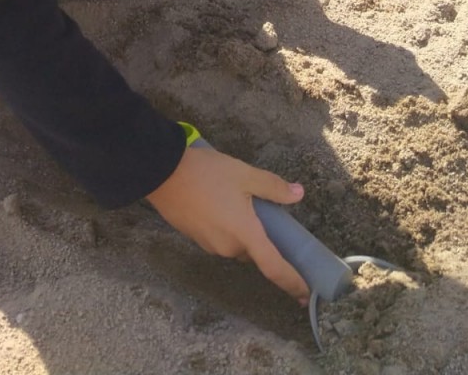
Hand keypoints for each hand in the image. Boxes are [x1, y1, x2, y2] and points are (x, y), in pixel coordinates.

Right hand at [146, 146, 308, 302]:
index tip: (306, 295)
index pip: (274, 268)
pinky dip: (225, 227)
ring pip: (235, 244)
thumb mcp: (243, 174)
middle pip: (253, 251)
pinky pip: (219, 238)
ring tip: (236, 200)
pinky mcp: (194, 237)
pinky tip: (218, 203)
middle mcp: (228, 247)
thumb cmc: (206, 173)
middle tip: (263, 213)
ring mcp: (208, 245)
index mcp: (245, 234)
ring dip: (241, 230)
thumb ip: (272, 187)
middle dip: (260, 237)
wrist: (161, 171)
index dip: (292, 282)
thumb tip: (298, 193)